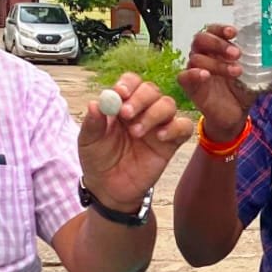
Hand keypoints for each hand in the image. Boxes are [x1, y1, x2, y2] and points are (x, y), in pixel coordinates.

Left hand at [78, 72, 192, 211]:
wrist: (110, 189)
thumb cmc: (98, 160)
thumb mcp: (88, 141)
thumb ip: (92, 123)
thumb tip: (95, 103)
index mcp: (121, 104)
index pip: (131, 83)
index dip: (128, 84)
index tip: (120, 93)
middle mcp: (142, 111)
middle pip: (151, 90)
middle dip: (140, 98)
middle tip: (126, 114)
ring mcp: (158, 125)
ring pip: (168, 104)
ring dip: (154, 113)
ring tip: (136, 132)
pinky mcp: (170, 142)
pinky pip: (183, 127)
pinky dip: (175, 127)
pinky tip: (160, 137)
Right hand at [177, 24, 255, 142]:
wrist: (235, 115)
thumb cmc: (241, 90)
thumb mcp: (254, 74)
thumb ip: (260, 61)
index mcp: (217, 49)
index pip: (213, 30)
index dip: (221, 29)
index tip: (234, 32)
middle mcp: (204, 56)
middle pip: (201, 39)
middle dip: (219, 44)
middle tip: (237, 54)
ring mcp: (195, 70)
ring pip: (197, 58)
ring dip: (217, 64)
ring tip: (236, 72)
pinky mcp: (189, 86)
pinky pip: (183, 76)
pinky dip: (193, 74)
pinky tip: (206, 76)